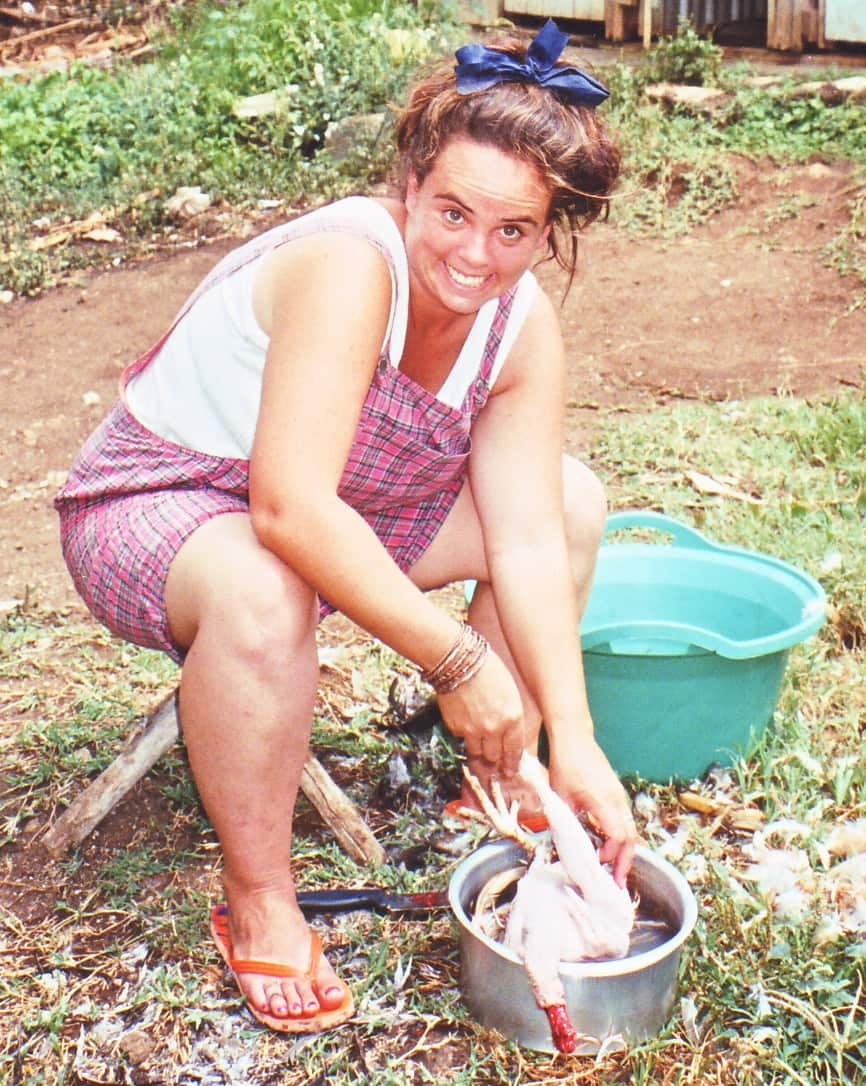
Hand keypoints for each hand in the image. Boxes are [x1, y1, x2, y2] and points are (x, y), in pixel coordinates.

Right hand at [437, 649, 524, 778]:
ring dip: (479, 751)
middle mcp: (494, 729)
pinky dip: (464, 734)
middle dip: (495, 759)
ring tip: (478, 746)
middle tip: (494, 763)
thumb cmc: (487, 668)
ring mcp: (473, 730)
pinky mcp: (455, 727)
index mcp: (513, 717)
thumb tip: (507, 733)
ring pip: (478, 753)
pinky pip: (462, 738)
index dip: (512, 762)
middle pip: (495, 756)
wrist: (457, 661)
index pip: (514, 749)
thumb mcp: (509, 691)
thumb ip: (510, 715)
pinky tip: (464, 720)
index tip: (511, 770)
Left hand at [548, 734, 636, 887]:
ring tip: (616, 871)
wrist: (575, 736)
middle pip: (630, 837)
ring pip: (629, 829)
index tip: (598, 864)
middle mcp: (618, 800)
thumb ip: (565, 821)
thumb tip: (563, 847)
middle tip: (617, 883)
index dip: (611, 854)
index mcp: (605, 801)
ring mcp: (619, 795)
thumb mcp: (561, 795)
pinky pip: (624, 820)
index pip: (618, 835)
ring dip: (624, 851)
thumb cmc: (566, 764)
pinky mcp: (616, 793)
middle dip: (625, 861)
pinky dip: (621, 837)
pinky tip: (610, 847)